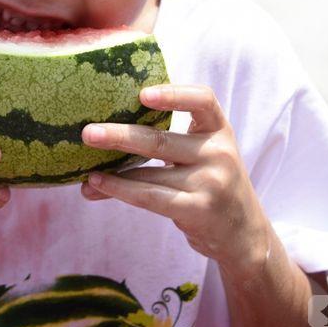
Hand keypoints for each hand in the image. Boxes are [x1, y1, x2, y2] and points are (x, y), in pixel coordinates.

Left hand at [80, 85, 270, 270]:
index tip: (142, 94)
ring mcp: (211, 183)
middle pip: (161, 140)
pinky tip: (97, 186)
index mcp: (219, 130)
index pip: (203, 100)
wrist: (243, 232)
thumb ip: (171, 139)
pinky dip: (119, 190)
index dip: (173, 94)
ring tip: (84, 172)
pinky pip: (150, 197)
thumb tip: (105, 132)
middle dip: (120, 136)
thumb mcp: (204, 153)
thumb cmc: (211, 182)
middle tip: (87, 133)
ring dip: (111, 173)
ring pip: (149, 173)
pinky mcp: (198, 210)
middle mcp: (219, 153)